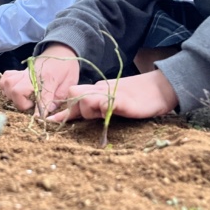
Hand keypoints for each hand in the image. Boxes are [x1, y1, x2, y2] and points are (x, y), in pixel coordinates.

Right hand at [0, 44, 79, 116]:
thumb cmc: (67, 65)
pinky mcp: (19, 71)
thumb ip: (60, 96)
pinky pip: (5, 78)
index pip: (42, 97)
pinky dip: (6, 86)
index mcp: (48, 78)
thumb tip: (48, 109)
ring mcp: (24, 72)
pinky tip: (14, 91)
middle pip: (16, 91)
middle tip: (32, 104)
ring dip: (12, 95)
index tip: (38, 119)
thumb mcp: (70, 81)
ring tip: (24, 98)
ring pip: (7, 84)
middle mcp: (32, 74)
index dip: (39, 110)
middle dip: (21, 103)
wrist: (60, 48)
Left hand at [47, 70, 178, 122]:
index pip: (74, 100)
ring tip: (101, 112)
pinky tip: (106, 110)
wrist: (162, 88)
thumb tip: (79, 113)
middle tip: (77, 117)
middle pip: (75, 95)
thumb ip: (97, 107)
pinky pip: (107, 102)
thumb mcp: (114, 103)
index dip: (61, 112)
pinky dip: (102, 106)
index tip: (47, 122)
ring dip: (85, 107)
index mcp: (97, 92)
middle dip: (71, 108)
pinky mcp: (123, 100)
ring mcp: (111, 94)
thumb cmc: (139, 99)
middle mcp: (100, 91)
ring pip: (86, 97)